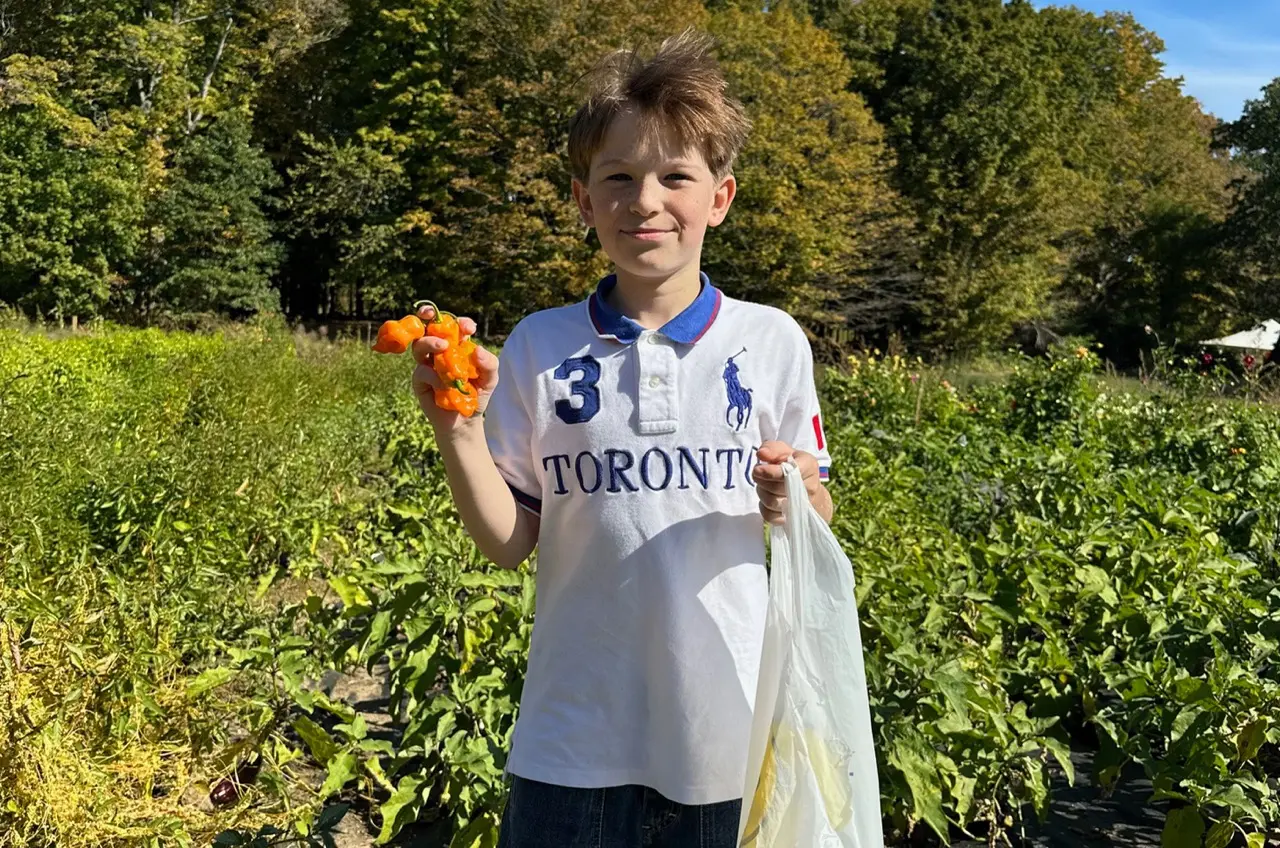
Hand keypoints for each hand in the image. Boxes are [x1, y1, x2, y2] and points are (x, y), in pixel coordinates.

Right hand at [411, 303, 499, 433]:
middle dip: (430, 318)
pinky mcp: (420, 380)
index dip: (459, 322)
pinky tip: (444, 385)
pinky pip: (421, 371)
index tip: (468, 328)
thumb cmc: (476, 396)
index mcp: (457, 346)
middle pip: (430, 328)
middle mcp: (440, 351)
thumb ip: (489, 364)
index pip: (454, 326)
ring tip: (443, 347)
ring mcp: (428, 364)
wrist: (465, 421)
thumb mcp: (490, 379)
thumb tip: (477, 349)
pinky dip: (433, 376)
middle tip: (440, 324)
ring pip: (419, 345)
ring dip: (430, 342)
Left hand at [751, 441, 827, 524]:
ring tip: (763, 486)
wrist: (807, 487)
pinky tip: (767, 500)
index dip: (771, 472)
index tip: (757, 469)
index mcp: (809, 465)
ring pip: (773, 502)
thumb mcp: (784, 451)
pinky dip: (764, 509)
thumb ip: (772, 449)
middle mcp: (810, 486)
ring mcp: (804, 504)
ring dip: (762, 493)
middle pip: (778, 487)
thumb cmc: (792, 465)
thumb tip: (762, 454)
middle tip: (758, 474)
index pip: (791, 471)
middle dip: (762, 481)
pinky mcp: (793, 518)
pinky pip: (772, 517)